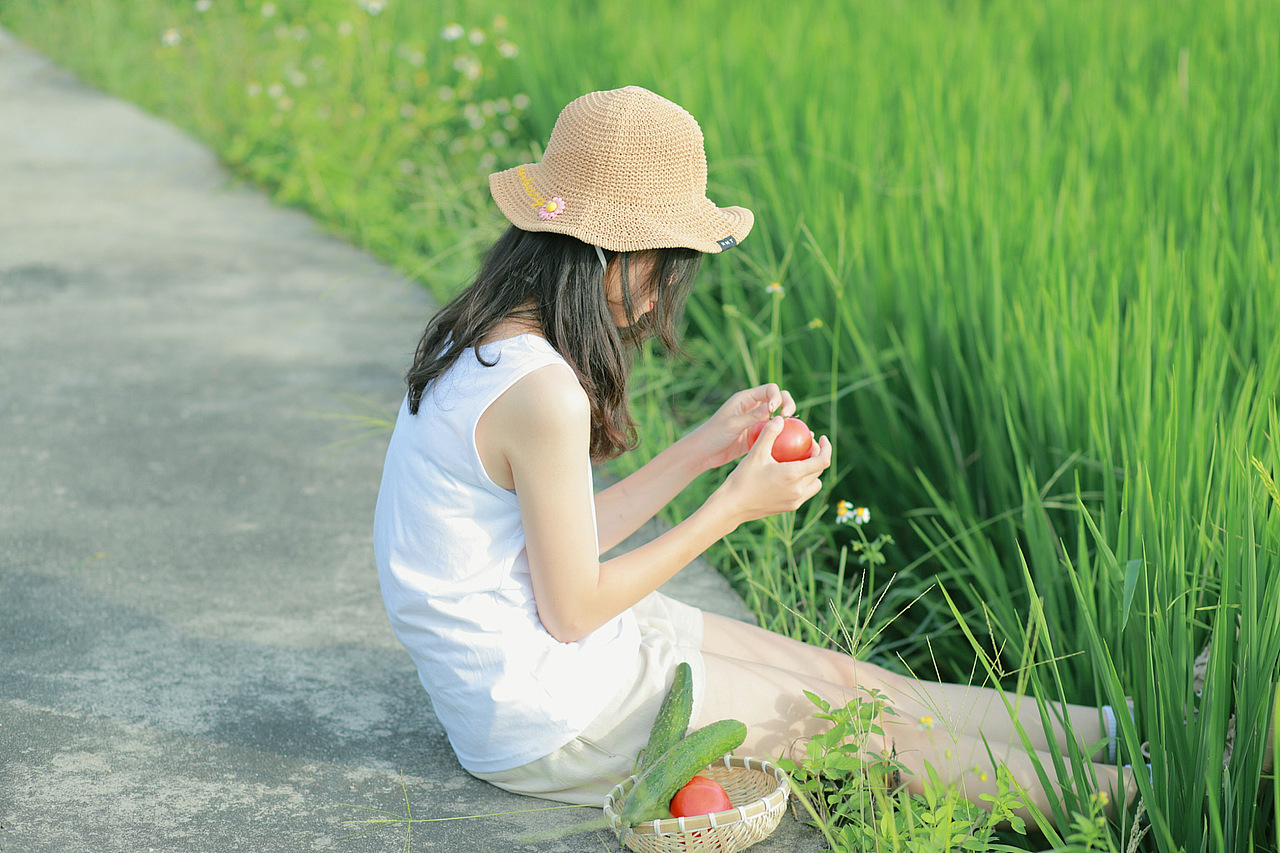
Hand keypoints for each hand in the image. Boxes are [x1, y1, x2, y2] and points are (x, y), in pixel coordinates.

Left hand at [684, 383, 796, 470]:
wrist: (703, 453)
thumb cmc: (713, 435)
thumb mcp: (732, 425)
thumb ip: (752, 417)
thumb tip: (772, 409)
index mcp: (745, 399)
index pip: (770, 389)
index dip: (777, 397)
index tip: (773, 411)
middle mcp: (753, 407)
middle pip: (778, 399)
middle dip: (787, 404)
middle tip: (788, 416)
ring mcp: (756, 421)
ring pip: (778, 415)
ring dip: (787, 419)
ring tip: (790, 429)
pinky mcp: (756, 435)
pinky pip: (773, 431)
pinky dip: (781, 434)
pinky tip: (788, 442)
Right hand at [710, 416, 830, 524]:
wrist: (732, 506)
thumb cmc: (743, 478)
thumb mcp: (755, 453)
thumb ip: (769, 433)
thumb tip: (780, 418)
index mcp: (793, 475)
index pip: (822, 461)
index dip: (827, 448)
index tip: (822, 438)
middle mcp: (798, 490)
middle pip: (819, 471)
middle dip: (818, 456)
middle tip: (807, 445)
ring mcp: (795, 501)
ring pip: (814, 483)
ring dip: (812, 471)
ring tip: (801, 460)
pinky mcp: (789, 507)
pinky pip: (805, 493)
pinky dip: (804, 482)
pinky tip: (791, 474)